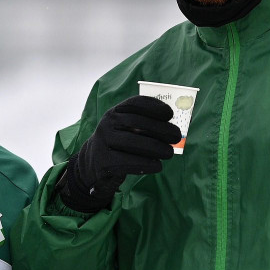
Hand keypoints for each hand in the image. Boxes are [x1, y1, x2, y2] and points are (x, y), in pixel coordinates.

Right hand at [57, 95, 179, 212]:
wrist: (94, 163)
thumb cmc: (120, 144)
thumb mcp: (128, 130)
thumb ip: (145, 126)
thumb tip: (172, 129)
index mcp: (115, 112)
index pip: (135, 103)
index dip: (154, 106)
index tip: (170, 114)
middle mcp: (107, 124)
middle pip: (136, 122)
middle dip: (160, 129)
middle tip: (176, 136)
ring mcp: (103, 142)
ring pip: (132, 142)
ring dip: (155, 148)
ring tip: (169, 153)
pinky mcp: (102, 161)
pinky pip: (126, 162)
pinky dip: (145, 164)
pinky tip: (157, 166)